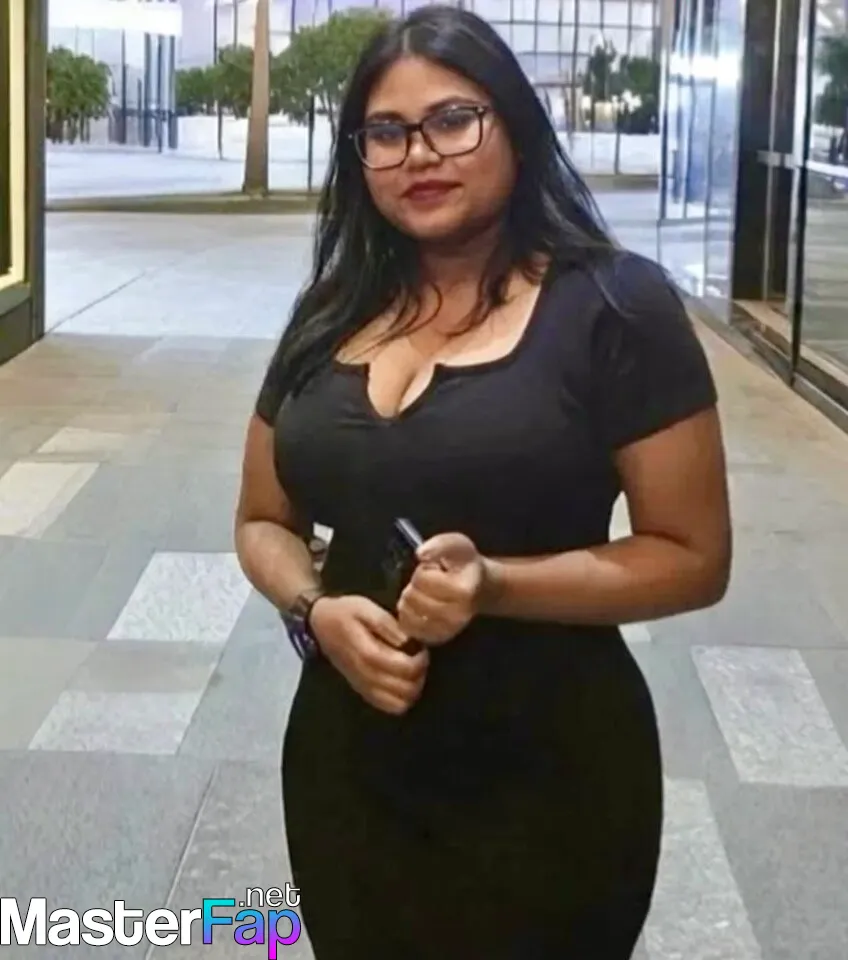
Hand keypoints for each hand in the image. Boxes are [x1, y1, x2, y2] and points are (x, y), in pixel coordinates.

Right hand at [309, 595, 428, 715]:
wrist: (320, 624)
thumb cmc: (345, 612)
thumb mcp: (365, 607)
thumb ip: (386, 624)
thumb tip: (406, 639)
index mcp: (366, 652)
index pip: (401, 667)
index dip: (419, 662)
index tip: (423, 649)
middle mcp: (364, 674)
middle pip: (402, 689)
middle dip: (419, 675)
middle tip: (420, 658)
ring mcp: (362, 686)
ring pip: (397, 704)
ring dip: (412, 690)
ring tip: (413, 670)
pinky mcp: (362, 691)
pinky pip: (387, 707)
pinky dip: (401, 699)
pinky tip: (403, 681)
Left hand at [397, 532, 489, 645]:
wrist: (478, 587)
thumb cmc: (465, 564)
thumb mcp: (456, 545)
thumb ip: (439, 545)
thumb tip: (420, 553)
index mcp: (463, 590)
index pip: (422, 579)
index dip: (423, 570)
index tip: (436, 570)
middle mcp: (458, 614)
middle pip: (413, 597)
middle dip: (415, 585)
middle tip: (429, 582)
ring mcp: (448, 629)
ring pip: (408, 613)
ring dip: (410, 600)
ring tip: (425, 594)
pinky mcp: (437, 638)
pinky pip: (408, 627)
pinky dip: (408, 615)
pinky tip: (419, 607)